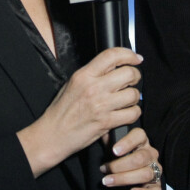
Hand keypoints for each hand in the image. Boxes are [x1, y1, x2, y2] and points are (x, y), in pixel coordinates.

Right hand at [18, 47, 142, 176]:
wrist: (53, 135)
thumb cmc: (62, 110)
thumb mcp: (73, 83)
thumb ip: (93, 73)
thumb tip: (114, 65)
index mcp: (84, 75)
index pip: (111, 55)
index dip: (128, 54)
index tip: (136, 58)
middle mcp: (93, 88)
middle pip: (128, 73)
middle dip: (136, 75)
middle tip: (133, 80)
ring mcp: (101, 105)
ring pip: (133, 94)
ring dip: (134, 97)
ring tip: (128, 99)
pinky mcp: (106, 122)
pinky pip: (132, 113)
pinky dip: (133, 113)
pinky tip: (127, 112)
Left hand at [101, 127, 161, 189]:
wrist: (127, 175)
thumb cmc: (119, 158)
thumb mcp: (114, 146)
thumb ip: (110, 137)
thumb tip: (102, 129)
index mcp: (142, 141)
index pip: (139, 135)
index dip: (127, 142)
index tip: (114, 150)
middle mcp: (150, 154)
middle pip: (140, 158)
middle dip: (120, 165)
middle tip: (105, 169)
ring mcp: (155, 170)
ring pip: (145, 174)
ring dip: (124, 179)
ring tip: (108, 181)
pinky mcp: (157, 186)